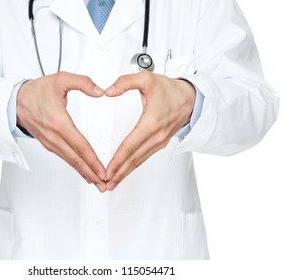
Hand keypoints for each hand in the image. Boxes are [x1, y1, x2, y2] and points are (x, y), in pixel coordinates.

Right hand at [17, 72, 106, 191]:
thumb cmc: (37, 91)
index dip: (93, 160)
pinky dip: (75, 167)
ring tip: (97, 182)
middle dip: (91, 173)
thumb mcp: (61, 79)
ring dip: (84, 173)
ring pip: (70, 161)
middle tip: (104, 185)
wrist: (15, 101)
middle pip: (76, 159)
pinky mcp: (49, 144)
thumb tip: (100, 91)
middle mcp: (54, 136)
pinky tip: (83, 172)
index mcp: (58, 122)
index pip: (80, 145)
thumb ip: (83, 83)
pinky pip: (65, 158)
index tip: (103, 170)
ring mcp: (50, 142)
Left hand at [104, 72, 195, 190]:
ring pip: (139, 161)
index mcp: (151, 123)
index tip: (107, 170)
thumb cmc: (170, 90)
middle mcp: (157, 136)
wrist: (191, 98)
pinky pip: (144, 158)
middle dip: (119, 173)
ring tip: (113, 183)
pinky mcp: (160, 144)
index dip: (117, 160)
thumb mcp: (147, 79)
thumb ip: (125, 82)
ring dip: (125, 173)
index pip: (130, 146)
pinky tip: (125, 171)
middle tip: (106, 184)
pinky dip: (133, 167)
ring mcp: (160, 142)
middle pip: (134, 159)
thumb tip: (108, 91)